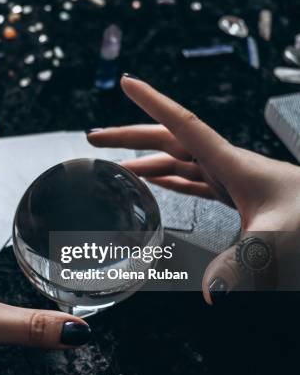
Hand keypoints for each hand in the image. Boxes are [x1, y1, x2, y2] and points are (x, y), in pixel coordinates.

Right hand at [86, 74, 299, 303]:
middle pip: (167, 140)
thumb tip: (213, 291)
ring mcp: (229, 178)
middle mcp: (225, 165)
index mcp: (231, 163)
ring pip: (176, 160)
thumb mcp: (279, 238)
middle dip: (129, 136)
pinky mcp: (234, 195)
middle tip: (95, 136)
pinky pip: (191, 180)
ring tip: (115, 165)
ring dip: (143, 158)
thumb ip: (245, 262)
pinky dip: (167, 178)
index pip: (183, 124)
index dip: (153, 102)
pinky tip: (154, 182)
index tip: (128, 83)